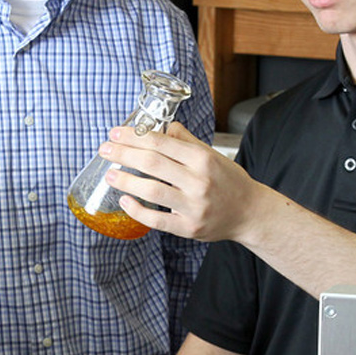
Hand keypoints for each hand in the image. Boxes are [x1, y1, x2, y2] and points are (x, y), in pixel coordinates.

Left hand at [98, 122, 256, 241]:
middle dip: (123, 154)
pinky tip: (125, 200)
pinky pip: (157, 220)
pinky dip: (138, 210)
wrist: (251, 212)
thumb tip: (163, 126)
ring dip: (127, 181)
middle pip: (152, 163)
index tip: (115, 133)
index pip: (161, 142)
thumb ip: (186, 141)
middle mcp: (198, 181)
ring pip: (152, 191)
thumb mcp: (212, 155)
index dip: (134, 136)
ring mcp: (193, 206)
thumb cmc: (230, 181)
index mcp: (202, 159)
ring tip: (110, 175)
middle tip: (105, 150)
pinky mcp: (189, 227)